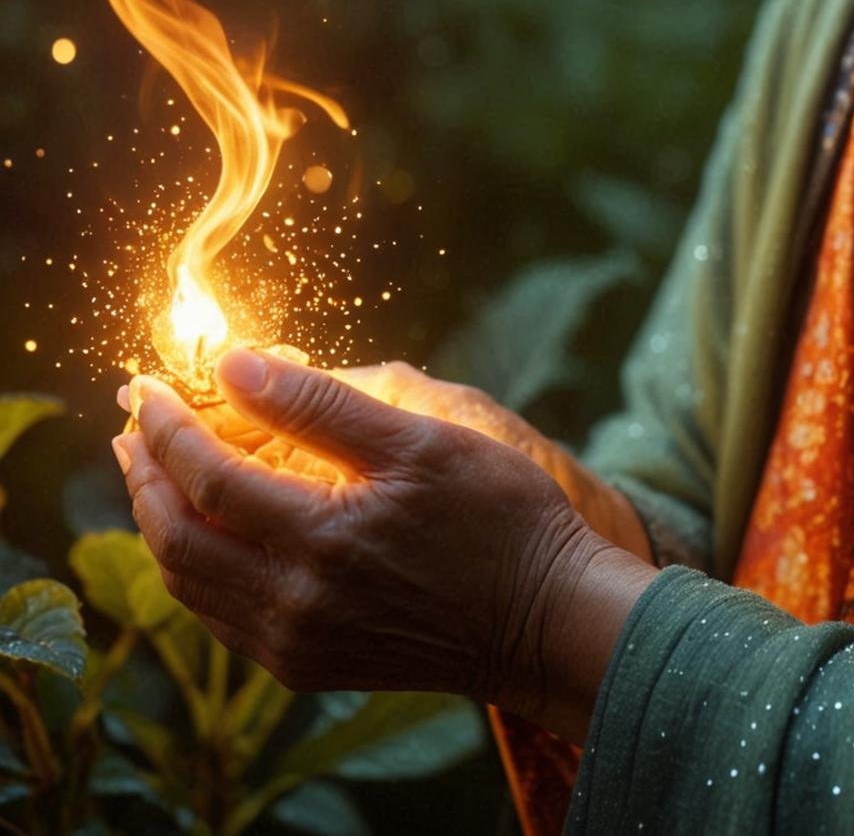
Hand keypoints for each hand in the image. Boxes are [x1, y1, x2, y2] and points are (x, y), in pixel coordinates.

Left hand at [114, 349, 656, 739]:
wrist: (546, 621)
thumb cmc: (497, 519)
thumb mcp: (418, 439)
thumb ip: (320, 405)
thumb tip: (235, 363)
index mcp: (319, 541)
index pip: (206, 478)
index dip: (166, 426)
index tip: (144, 384)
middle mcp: (294, 606)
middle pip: (180, 539)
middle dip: (145, 477)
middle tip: (131, 427)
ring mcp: (298, 645)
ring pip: (192, 586)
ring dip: (161, 523)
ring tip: (152, 471)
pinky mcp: (310, 666)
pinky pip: (222, 617)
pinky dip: (196, 567)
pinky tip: (203, 532)